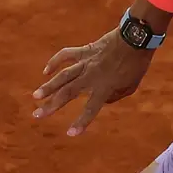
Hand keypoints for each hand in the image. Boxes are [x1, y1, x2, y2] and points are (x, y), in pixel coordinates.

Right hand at [32, 27, 152, 135]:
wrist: (135, 38)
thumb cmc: (136, 64)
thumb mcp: (130, 86)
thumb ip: (114, 96)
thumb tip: (102, 100)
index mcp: (104, 87)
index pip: (90, 109)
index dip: (81, 122)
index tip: (70, 134)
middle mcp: (91, 76)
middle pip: (68, 93)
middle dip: (51, 105)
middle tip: (37, 115)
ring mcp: (86, 62)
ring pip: (63, 76)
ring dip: (48, 87)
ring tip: (35, 96)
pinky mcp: (84, 50)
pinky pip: (66, 55)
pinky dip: (55, 62)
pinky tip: (46, 71)